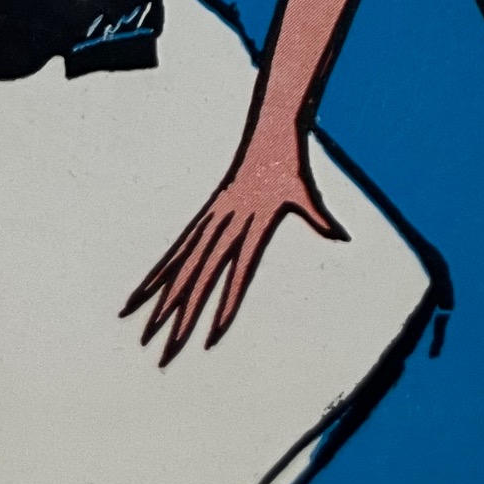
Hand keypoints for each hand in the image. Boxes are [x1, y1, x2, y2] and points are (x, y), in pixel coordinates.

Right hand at [123, 129, 344, 365]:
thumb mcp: (307, 190)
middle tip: (165, 353)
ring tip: (142, 331)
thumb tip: (342, 236)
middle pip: (201, 280)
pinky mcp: (204, 216)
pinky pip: (177, 250)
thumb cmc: (290, 163)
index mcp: (252, 225)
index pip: (237, 275)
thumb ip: (320, 216)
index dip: (226, 306)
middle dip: (182, 318)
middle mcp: (226, 226)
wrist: (268, 131)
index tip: (212, 337)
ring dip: (160, 301)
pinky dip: (159, 273)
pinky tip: (141, 292)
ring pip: (181, 268)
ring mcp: (212, 221)